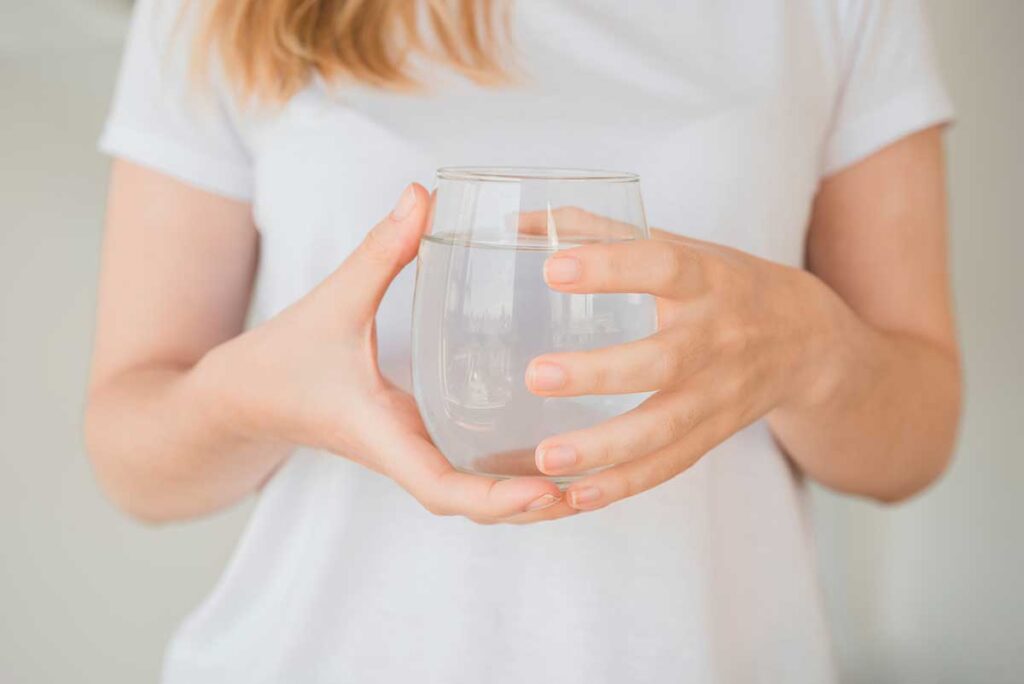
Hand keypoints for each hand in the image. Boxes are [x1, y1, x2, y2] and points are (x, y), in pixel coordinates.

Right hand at [198, 185, 568, 522]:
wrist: (241, 399)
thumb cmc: (281, 359)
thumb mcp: (333, 301)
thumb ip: (379, 250)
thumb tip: (422, 194)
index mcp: (380, 434)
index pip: (440, 487)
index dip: (494, 498)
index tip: (546, 492)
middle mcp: (400, 454)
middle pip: (470, 506)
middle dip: (526, 508)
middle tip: (588, 488)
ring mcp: (408, 454)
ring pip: (470, 497)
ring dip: (522, 500)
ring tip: (585, 483)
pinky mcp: (411, 443)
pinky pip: (463, 473)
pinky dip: (503, 479)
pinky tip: (544, 458)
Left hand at [525, 221, 842, 510]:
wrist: (806, 339)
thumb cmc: (721, 283)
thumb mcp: (679, 245)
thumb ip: (599, 231)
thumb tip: (518, 222)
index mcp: (706, 279)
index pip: (663, 267)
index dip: (611, 267)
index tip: (552, 269)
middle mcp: (717, 338)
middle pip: (663, 360)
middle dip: (600, 373)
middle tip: (536, 375)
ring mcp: (718, 393)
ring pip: (664, 427)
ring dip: (604, 446)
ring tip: (545, 456)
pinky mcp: (714, 433)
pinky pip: (669, 464)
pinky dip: (625, 484)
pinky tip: (578, 494)